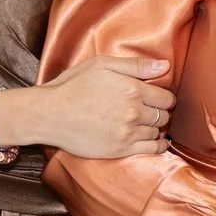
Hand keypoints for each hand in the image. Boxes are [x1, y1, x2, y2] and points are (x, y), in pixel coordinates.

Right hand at [0, 58, 172, 158]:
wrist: (49, 114)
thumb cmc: (73, 86)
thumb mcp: (102, 65)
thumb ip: (136, 65)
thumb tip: (165, 66)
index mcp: (133, 89)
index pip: (167, 98)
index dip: (164, 97)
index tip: (157, 98)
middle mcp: (134, 112)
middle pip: (164, 115)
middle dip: (160, 112)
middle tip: (150, 111)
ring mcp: (127, 132)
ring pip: (157, 132)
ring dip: (155, 127)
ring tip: (145, 123)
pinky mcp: (120, 149)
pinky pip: (151, 149)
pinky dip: (158, 146)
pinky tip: (156, 142)